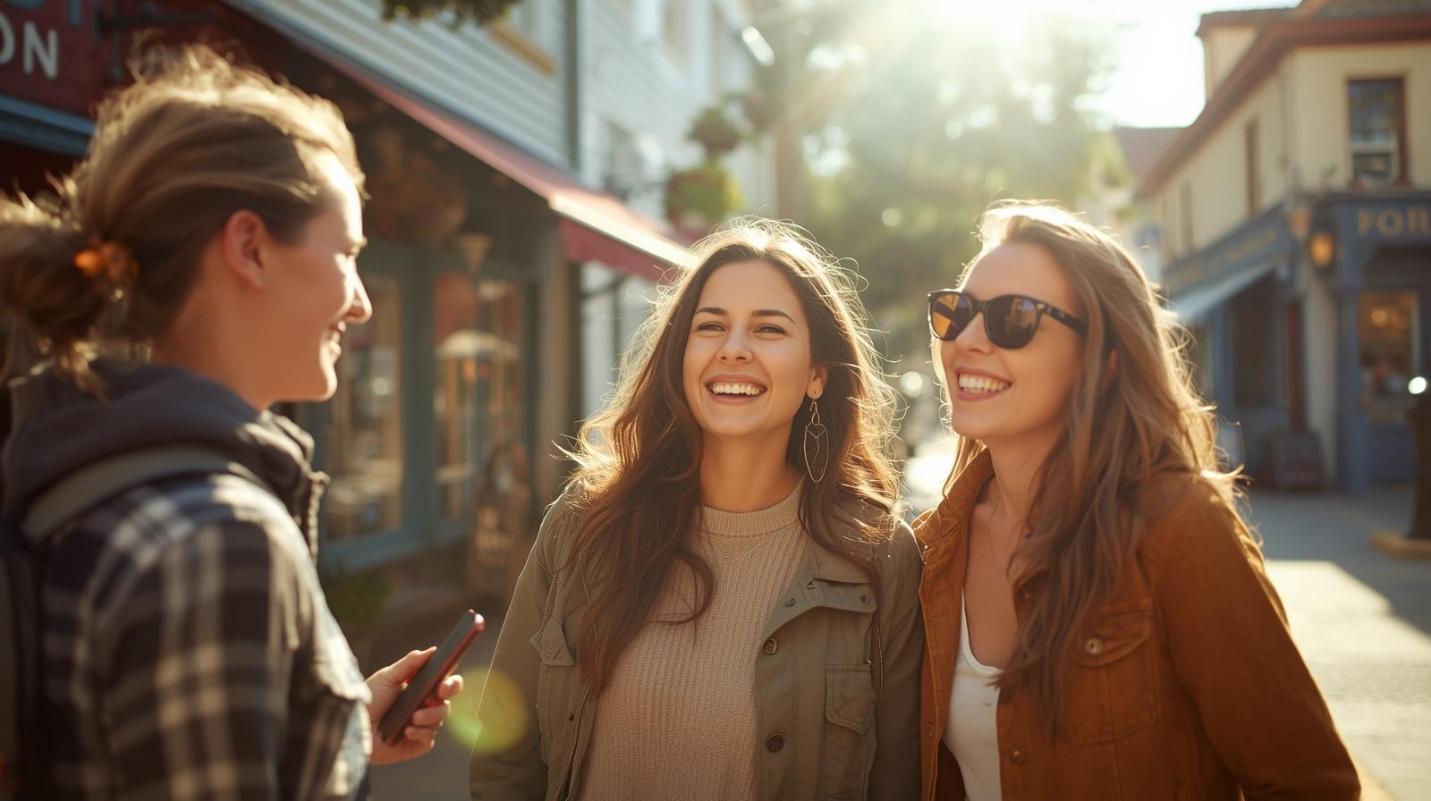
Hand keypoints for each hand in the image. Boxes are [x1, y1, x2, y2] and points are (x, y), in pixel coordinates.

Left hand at [366, 647, 464, 765]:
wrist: (353, 727)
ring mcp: (422, 725)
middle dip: (449, 693)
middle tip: (440, 691)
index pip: (444, 681)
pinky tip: (407, 730)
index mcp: (420, 688)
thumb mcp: (387, 677)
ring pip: (441, 717)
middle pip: (448, 699)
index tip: (444, 681)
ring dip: (431, 715)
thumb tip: (432, 650)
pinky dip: (421, 732)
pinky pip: (430, 737)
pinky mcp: (417, 743)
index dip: (451, 680)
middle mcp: (424, 706)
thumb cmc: (368, 700)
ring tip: (414, 717)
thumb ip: (409, 663)